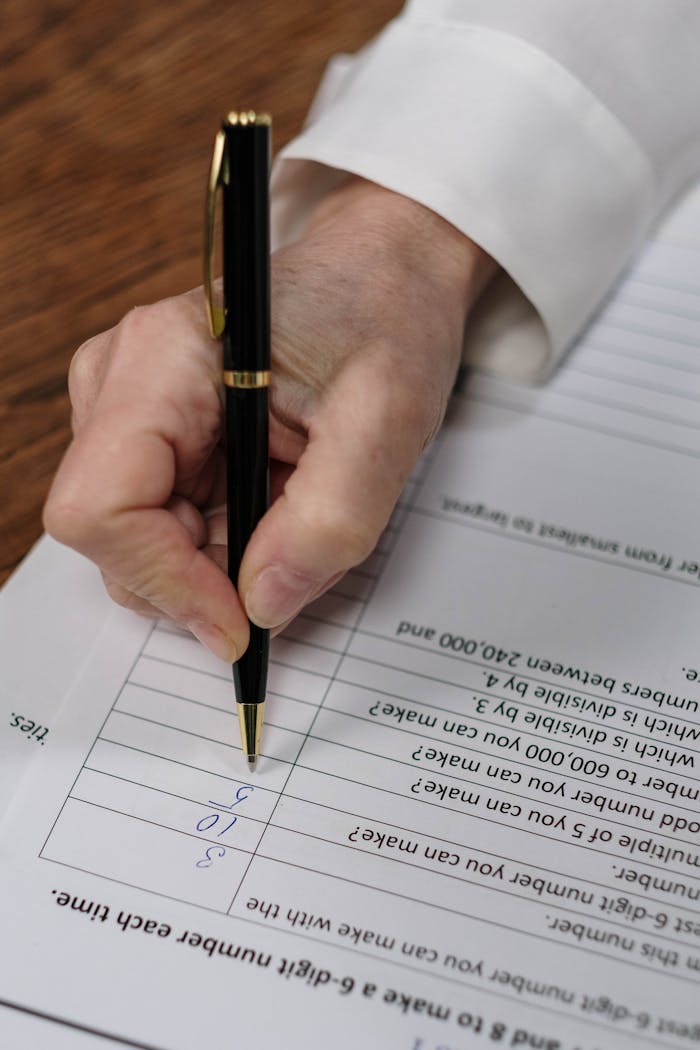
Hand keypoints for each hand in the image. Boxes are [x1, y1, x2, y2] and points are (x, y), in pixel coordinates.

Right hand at [44, 177, 496, 660]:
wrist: (383, 278)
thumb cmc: (383, 321)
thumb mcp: (386, 421)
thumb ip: (329, 521)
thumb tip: (262, 606)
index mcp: (163, 359)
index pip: (100, 507)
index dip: (164, 581)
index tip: (240, 620)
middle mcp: (122, 380)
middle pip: (114, 536)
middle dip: (203, 575)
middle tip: (293, 550)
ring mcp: (129, 408)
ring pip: (140, 540)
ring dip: (221, 558)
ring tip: (297, 505)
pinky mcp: (151, 433)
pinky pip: (166, 524)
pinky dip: (224, 539)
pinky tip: (277, 497)